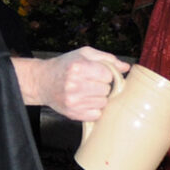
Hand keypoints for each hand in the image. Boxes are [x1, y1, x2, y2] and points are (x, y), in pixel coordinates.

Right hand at [13, 47, 128, 120]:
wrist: (42, 81)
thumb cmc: (65, 65)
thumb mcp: (84, 54)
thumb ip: (107, 59)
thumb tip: (126, 67)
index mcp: (78, 67)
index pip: (108, 75)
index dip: (105, 74)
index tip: (98, 73)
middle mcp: (74, 85)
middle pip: (106, 90)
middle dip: (102, 86)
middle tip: (91, 83)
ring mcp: (73, 101)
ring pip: (103, 103)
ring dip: (99, 98)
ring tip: (87, 92)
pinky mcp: (73, 113)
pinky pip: (96, 115)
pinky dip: (94, 109)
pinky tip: (85, 101)